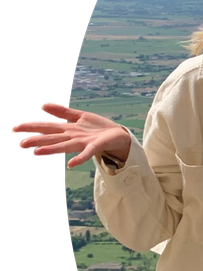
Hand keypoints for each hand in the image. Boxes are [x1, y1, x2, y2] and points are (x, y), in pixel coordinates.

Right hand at [11, 102, 131, 168]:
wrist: (118, 135)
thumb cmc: (97, 127)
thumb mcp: (79, 116)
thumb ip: (62, 112)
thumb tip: (42, 106)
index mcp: (68, 129)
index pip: (47, 127)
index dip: (31, 127)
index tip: (14, 129)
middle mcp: (73, 137)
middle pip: (53, 137)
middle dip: (37, 140)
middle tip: (20, 144)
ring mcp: (84, 142)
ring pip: (65, 145)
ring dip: (52, 149)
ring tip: (37, 152)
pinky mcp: (96, 145)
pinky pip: (88, 153)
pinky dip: (80, 158)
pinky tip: (71, 164)